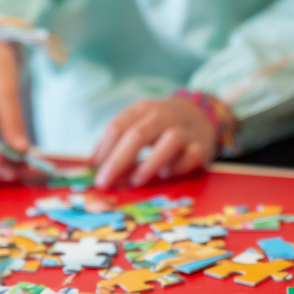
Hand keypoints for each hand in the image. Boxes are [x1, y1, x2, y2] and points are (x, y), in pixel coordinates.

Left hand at [93, 98, 219, 188]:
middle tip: (104, 183)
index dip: (104, 152)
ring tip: (137, 181)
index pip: (118, 127)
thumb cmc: (160, 126)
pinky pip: (190, 157)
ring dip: (150, 163)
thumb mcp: (138, 124)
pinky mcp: (201, 147)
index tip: (95, 173)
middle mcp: (164, 116)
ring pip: (169, 141)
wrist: (201, 114)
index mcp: (143, 110)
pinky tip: (165, 175)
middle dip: (118, 162)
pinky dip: (176, 167)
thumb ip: (116, 143)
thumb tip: (92, 165)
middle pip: (138, 135)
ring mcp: (185, 131)